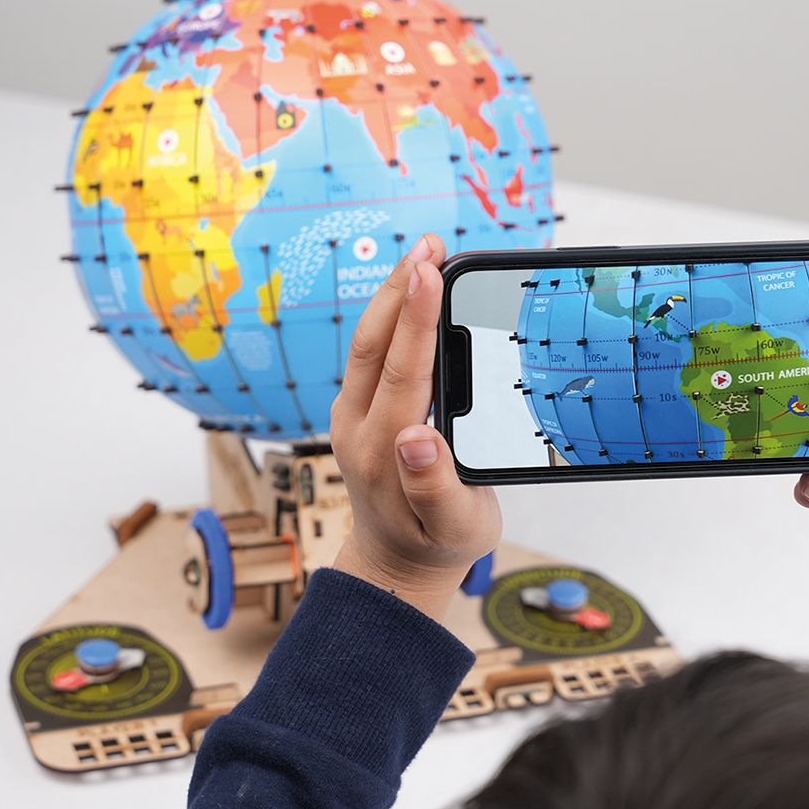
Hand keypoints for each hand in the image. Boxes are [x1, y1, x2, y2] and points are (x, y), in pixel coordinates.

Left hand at [328, 232, 500, 622]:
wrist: (395, 563)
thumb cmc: (437, 543)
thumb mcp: (456, 528)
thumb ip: (437, 489)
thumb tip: (417, 439)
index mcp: (381, 452)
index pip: (401, 371)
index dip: (417, 318)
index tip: (430, 271)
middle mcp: (355, 426)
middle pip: (374, 343)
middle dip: (401, 289)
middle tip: (430, 244)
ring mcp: (351, 414)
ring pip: (368, 341)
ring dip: (394, 292)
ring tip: (425, 251)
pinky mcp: (358, 406)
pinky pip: (372, 349)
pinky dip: (393, 311)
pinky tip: (414, 284)